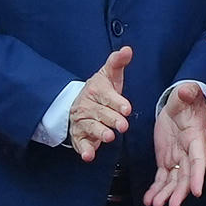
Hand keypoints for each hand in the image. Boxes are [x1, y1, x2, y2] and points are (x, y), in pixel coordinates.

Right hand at [69, 45, 132, 159]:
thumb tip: (127, 49)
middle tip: (123, 125)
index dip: (117, 102)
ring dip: (99, 133)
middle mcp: (86, 106)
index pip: (107, 96)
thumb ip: (118, 62)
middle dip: (112, 119)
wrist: (78, 102)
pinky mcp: (78, 136)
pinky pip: (80, 143)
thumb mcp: (109, 75)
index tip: (127, 108)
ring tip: (109, 137)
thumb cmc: (101, 89)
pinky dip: (84, 150)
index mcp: (95, 90)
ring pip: (91, 128)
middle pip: (100, 114)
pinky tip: (89, 156)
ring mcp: (81, 121)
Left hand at [143, 80, 205, 205]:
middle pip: (186, 176)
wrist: (179, 105)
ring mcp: (177, 158)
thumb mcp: (186, 94)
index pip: (199, 160)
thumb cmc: (186, 100)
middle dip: (179, 192)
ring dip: (166, 194)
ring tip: (156, 205)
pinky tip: (149, 200)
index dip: (198, 176)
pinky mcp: (166, 160)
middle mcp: (188, 152)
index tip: (197, 191)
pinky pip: (162, 178)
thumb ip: (187, 93)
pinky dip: (156, 189)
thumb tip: (186, 90)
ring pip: (173, 181)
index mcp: (195, 139)